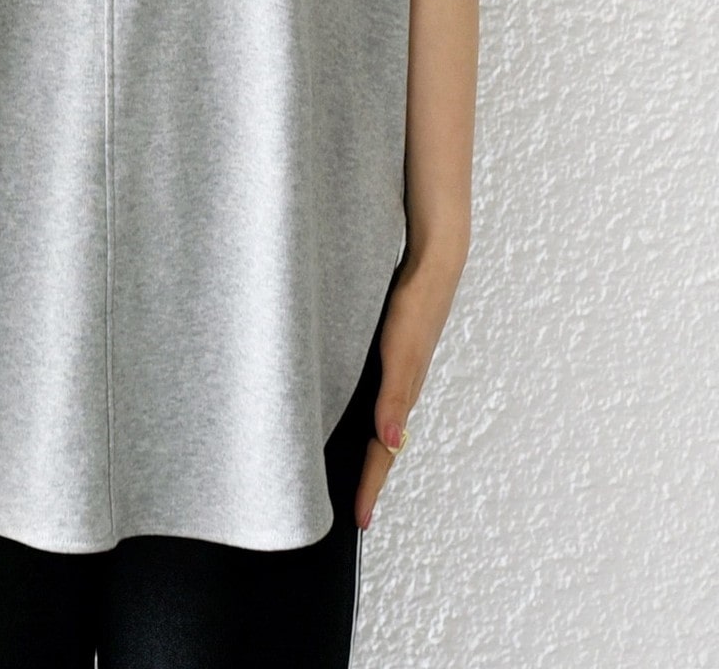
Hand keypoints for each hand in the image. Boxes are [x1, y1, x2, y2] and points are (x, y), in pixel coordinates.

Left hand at [354, 253, 463, 530]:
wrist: (431, 260)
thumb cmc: (418, 303)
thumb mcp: (401, 351)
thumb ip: (395, 395)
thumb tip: (389, 442)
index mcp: (402, 394)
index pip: (382, 452)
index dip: (369, 486)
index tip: (359, 521)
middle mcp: (398, 387)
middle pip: (381, 443)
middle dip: (369, 478)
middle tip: (354, 510)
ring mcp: (395, 370)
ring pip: (378, 420)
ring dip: (366, 448)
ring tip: (349, 473)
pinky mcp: (390, 351)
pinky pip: (376, 395)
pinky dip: (364, 415)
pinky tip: (351, 412)